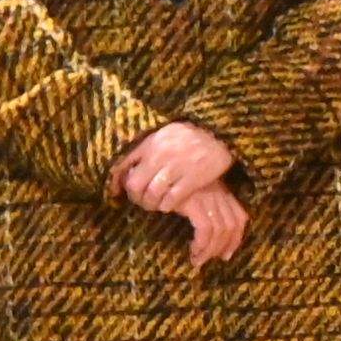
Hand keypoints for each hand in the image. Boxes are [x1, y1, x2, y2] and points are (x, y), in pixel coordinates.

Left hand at [113, 121, 236, 212]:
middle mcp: (161, 155)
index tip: (120, 192)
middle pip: (136, 184)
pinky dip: (167, 205)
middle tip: (141, 202)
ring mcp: (178, 167)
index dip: (120, 184)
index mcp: (151, 144)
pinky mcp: (194, 177)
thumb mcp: (161, 136)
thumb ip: (141, 151)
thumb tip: (120, 171)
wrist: (220, 134)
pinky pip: (174, 197)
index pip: (124, 168)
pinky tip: (168, 206)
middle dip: (136, 197)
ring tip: (154, 206)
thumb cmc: (187, 136)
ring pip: (153, 193)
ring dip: (151, 203)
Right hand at [173, 184, 247, 271]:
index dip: (236, 238)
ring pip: (220, 230)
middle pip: (232, 225)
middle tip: (213, 259)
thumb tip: (209, 235)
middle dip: (225, 246)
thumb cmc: (170, 186)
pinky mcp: (194, 203)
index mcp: (221, 192)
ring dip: (210, 249)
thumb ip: (204, 207)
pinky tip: (193, 250)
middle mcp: (218, 194)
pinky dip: (202, 243)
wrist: (155, 175)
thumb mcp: (193, 194)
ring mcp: (207, 198)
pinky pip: (205, 229)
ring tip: (198, 260)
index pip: (240, 217)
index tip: (226, 253)